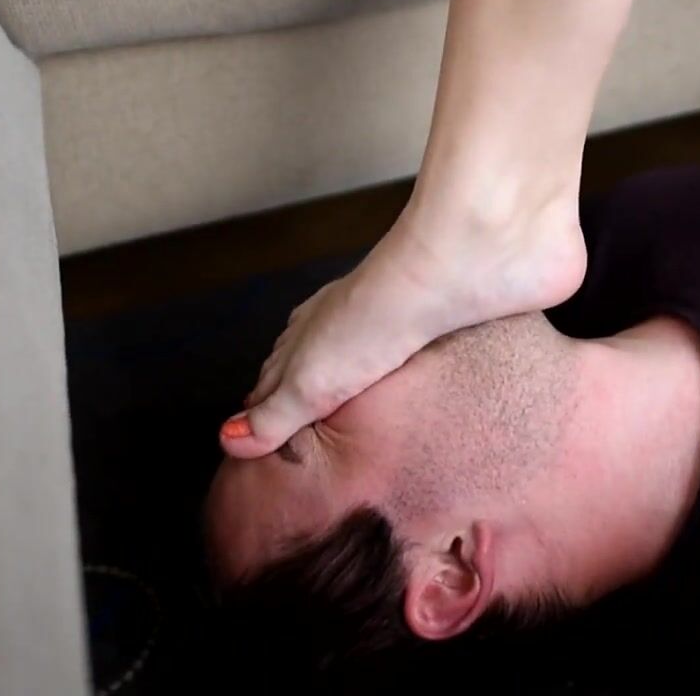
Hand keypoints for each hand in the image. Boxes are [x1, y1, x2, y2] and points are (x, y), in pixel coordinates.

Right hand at [220, 199, 586, 457]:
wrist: (468, 258)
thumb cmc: (385, 305)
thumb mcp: (314, 376)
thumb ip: (277, 413)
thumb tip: (228, 442)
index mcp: (321, 328)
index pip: (285, 370)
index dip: (271, 403)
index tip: (261, 435)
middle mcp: (365, 321)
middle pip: (332, 364)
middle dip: (320, 400)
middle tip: (312, 441)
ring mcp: (419, 322)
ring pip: (390, 365)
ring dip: (382, 394)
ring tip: (377, 432)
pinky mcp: (471, 324)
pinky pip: (449, 363)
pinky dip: (440, 385)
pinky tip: (445, 401)